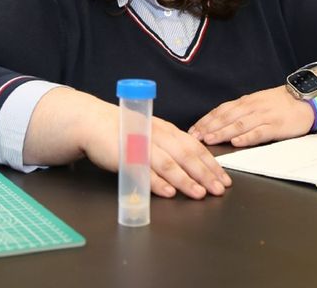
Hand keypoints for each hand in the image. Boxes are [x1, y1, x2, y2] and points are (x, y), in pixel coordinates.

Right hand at [24, 88, 230, 199]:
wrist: (93, 123)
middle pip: (185, 155)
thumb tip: (197, 164)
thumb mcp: (153, 133)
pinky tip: (169, 192)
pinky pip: (143, 171)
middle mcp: (156, 134)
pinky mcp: (124, 155)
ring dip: (185, 180)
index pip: (194, 146)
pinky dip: (157, 182)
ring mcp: (140, 144)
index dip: (210, 163)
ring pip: (167, 163)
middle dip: (204, 173)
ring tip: (199, 193)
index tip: (223, 178)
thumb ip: (171, 146)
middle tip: (218, 189)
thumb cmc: (125, 130)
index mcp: (166, 129)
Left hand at [188, 86, 313, 147]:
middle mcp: (252, 107)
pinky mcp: (276, 126)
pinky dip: (247, 137)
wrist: (305, 100)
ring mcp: (264, 116)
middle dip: (208, 128)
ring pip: (239, 124)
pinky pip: (259, 132)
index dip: (205, 120)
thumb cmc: (278, 104)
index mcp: (245, 102)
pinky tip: (236, 142)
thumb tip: (217, 122)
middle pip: (226, 117)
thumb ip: (239, 111)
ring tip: (209, 140)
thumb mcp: (256, 103)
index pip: (221, 110)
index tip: (192, 130)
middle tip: (194, 137)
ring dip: (222, 132)